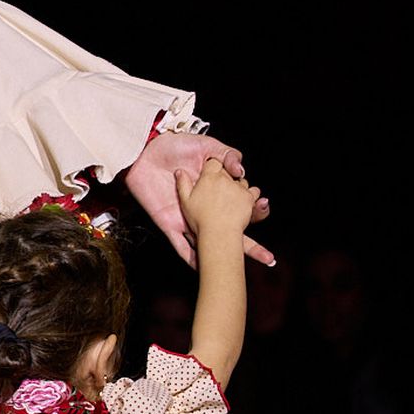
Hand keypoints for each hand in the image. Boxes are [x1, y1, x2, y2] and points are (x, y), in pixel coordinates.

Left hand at [124, 131, 273, 269]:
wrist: (145, 151)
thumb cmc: (173, 147)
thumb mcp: (205, 147)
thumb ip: (225, 155)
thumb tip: (241, 170)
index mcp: (214, 192)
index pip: (240, 207)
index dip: (254, 210)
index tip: (263, 209)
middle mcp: (203, 209)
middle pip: (229, 231)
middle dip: (249, 246)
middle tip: (267, 257)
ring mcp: (186, 218)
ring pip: (207, 242)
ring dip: (223, 255)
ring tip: (238, 267)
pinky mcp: (169, 223)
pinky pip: (180, 244)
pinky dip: (190, 256)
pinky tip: (202, 267)